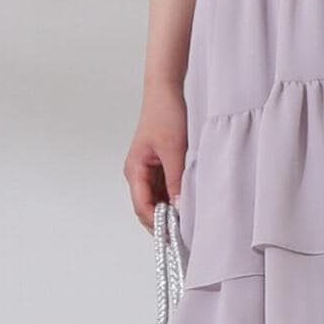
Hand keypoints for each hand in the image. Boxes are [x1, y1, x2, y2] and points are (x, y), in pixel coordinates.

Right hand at [123, 87, 187, 230]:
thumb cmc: (165, 114)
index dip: (158, 222)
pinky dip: (173, 196)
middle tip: (185, 231)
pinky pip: (163, 189)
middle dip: (163, 220)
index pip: (143, 207)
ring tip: (189, 217)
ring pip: (156, 199)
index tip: (177, 232)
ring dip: (170, 208)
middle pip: (147, 207)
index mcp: (135, 170)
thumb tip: (179, 208)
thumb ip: (175, 180)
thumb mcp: (174, 149)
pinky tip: (188, 200)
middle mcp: (137, 173)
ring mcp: (147, 170)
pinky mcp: (158, 165)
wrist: (166, 91)